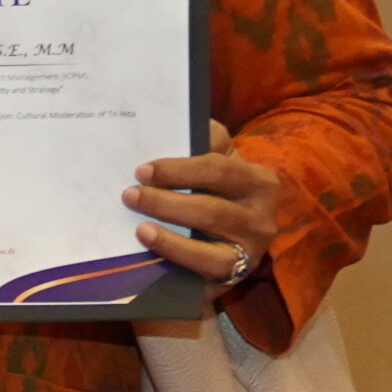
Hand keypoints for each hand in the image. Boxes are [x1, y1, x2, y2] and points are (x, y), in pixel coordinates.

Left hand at [128, 144, 289, 285]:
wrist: (226, 243)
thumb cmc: (214, 195)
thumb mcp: (213, 165)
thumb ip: (202, 140)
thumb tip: (177, 121)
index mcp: (257, 179)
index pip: (218, 169)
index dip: (178, 169)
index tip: (142, 170)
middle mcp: (262, 212)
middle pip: (212, 203)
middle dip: (166, 198)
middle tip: (129, 194)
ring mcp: (252, 243)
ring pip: (209, 229)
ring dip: (168, 222)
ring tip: (137, 222)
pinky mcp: (237, 270)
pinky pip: (207, 262)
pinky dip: (176, 250)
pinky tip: (149, 239)